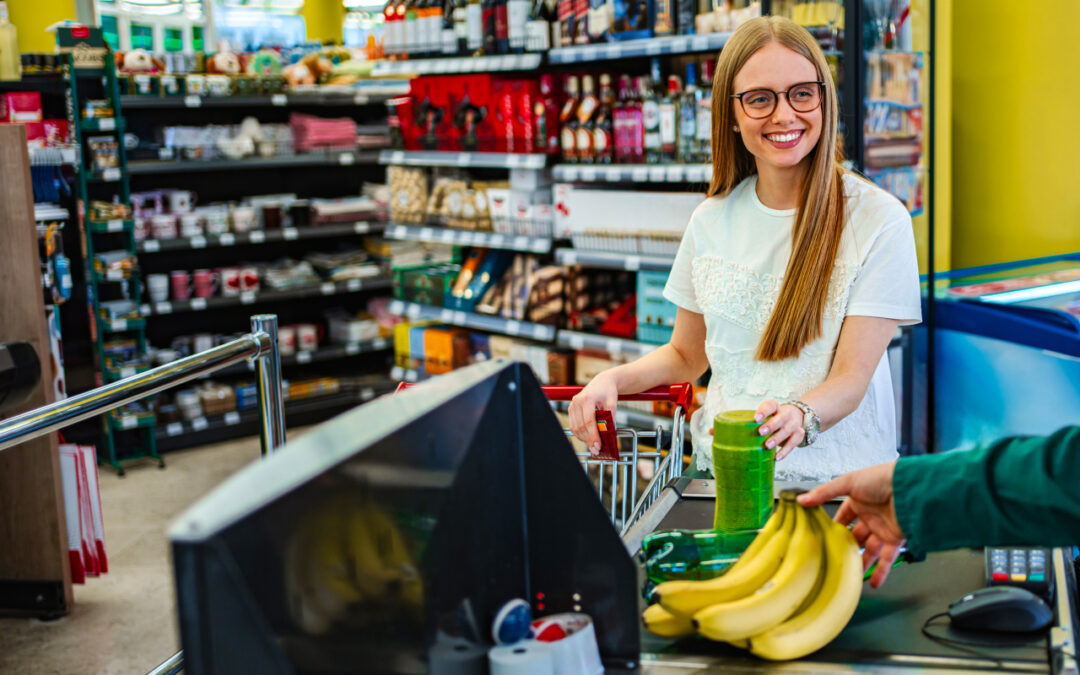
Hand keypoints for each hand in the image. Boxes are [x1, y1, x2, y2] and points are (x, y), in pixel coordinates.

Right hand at [568, 372, 618, 456]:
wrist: (602, 382)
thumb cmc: (608, 391)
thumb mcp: (612, 404)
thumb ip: (609, 419)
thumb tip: (607, 436)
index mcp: (587, 398)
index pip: (588, 421)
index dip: (593, 435)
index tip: (598, 446)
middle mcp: (577, 402)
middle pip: (580, 426)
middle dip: (588, 440)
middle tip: (597, 449)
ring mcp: (572, 405)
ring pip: (575, 428)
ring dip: (583, 438)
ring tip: (593, 445)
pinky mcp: (571, 409)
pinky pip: (573, 425)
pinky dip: (580, 433)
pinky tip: (588, 438)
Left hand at [754, 399, 804, 460]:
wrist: (795, 416)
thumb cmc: (773, 418)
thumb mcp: (766, 415)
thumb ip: (756, 422)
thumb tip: (736, 434)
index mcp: (776, 407)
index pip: (770, 405)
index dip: (763, 411)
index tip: (756, 419)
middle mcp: (786, 414)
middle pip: (781, 418)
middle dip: (771, 425)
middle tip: (761, 432)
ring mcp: (794, 424)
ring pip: (787, 430)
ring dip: (777, 438)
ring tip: (767, 446)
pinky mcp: (799, 434)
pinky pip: (793, 443)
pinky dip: (785, 451)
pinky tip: (777, 457)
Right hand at [797, 461, 905, 587]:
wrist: (909, 486)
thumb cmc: (880, 478)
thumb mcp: (847, 482)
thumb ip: (824, 493)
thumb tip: (801, 500)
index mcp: (858, 501)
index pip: (843, 516)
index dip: (834, 527)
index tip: (822, 539)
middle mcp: (870, 515)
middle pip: (855, 536)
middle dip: (846, 548)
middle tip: (833, 560)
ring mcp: (883, 528)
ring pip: (870, 550)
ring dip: (861, 563)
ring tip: (849, 576)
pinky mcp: (896, 538)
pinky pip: (888, 558)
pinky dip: (882, 571)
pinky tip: (873, 582)